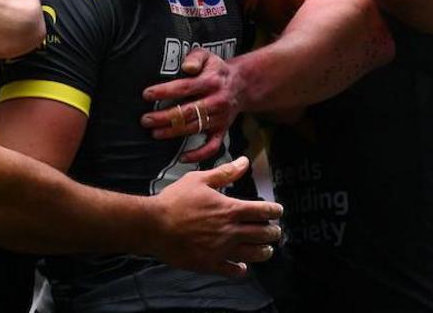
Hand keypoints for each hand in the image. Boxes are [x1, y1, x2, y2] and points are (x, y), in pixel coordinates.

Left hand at [141, 47, 245, 163]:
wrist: (242, 84)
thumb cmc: (216, 70)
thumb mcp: (207, 56)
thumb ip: (195, 58)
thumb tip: (186, 67)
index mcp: (211, 82)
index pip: (185, 87)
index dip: (165, 92)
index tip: (147, 94)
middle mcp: (216, 101)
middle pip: (188, 112)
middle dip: (165, 117)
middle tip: (145, 120)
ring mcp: (220, 118)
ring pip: (195, 128)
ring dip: (174, 133)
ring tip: (154, 133)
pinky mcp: (223, 130)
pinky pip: (212, 146)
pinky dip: (199, 154)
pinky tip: (182, 157)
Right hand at [150, 156, 281, 275]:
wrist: (153, 225)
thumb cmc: (175, 200)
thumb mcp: (199, 180)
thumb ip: (224, 172)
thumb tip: (244, 161)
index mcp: (230, 209)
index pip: (263, 211)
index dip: (275, 211)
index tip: (278, 211)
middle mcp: (231, 231)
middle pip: (264, 234)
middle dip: (273, 232)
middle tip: (274, 230)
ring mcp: (222, 249)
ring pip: (254, 254)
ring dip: (264, 251)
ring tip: (266, 249)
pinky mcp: (211, 263)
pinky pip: (233, 271)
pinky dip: (241, 269)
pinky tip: (242, 267)